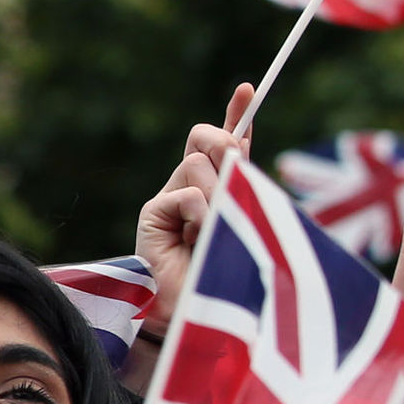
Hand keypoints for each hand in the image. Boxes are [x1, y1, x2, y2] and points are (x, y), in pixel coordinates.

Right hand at [136, 84, 256, 338]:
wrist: (204, 314)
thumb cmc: (234, 274)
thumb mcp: (249, 221)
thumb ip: (245, 186)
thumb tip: (240, 146)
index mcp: (223, 188)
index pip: (230, 145)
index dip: (236, 115)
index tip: (247, 90)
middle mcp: (194, 188)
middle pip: (206, 139)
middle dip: (225, 144)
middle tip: (236, 169)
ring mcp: (171, 200)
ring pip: (197, 165)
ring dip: (218, 194)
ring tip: (216, 229)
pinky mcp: (153, 215)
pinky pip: (186, 194)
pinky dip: (201, 214)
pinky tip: (197, 238)